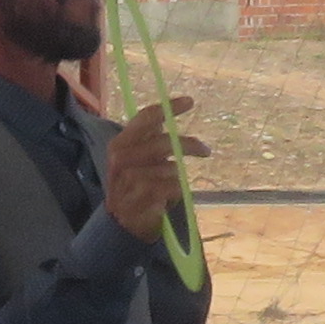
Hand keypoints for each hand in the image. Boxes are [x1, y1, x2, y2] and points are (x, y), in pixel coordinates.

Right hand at [103, 98, 198, 243]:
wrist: (123, 222)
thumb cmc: (135, 184)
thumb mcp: (137, 157)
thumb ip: (151, 137)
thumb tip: (177, 111)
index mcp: (119, 143)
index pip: (145, 118)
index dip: (168, 108)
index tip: (189, 101)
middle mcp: (121, 159)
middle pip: (163, 142)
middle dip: (188, 145)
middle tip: (205, 150)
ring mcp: (130, 179)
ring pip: (170, 167)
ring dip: (176, 176)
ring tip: (169, 185)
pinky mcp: (142, 198)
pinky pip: (173, 186)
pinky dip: (176, 190)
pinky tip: (168, 196)